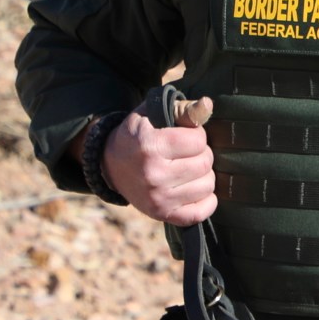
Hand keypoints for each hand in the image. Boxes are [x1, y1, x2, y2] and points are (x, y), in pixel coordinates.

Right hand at [100, 98, 214, 225]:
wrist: (111, 166)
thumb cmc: (138, 136)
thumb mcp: (152, 114)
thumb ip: (182, 108)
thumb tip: (207, 104)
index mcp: (150, 146)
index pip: (198, 140)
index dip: (196, 135)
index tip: (186, 136)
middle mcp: (153, 175)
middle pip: (205, 163)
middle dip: (201, 154)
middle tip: (188, 153)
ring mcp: (158, 199)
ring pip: (208, 186)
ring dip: (204, 175)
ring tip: (189, 169)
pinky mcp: (162, 215)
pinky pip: (201, 212)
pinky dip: (206, 201)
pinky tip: (195, 189)